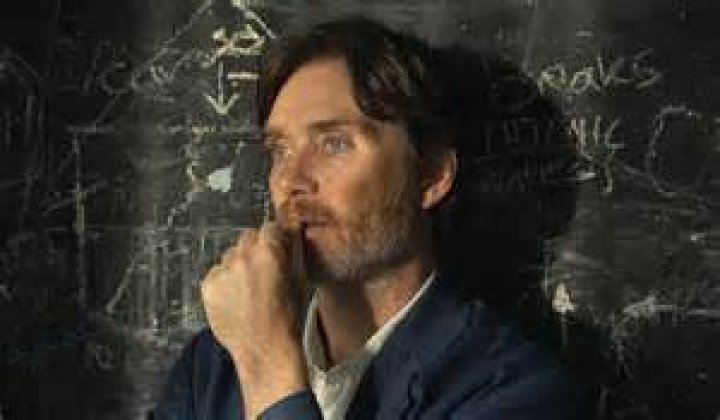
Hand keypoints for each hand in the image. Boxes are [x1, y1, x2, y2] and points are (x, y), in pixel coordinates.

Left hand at [200, 221, 308, 416]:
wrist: (265, 349)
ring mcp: (222, 272)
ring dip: (239, 266)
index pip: (269, 228)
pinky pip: (217, 274)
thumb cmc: (288, 318)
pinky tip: (237, 299)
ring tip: (249, 290)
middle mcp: (242, 257)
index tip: (276, 249)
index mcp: (268, 251)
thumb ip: (293, 250)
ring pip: (230, 256)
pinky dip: (225, 282)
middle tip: (263, 272)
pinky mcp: (208, 287)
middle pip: (247, 238)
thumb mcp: (300, 279)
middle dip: (255, 249)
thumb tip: (291, 231)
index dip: (274, 239)